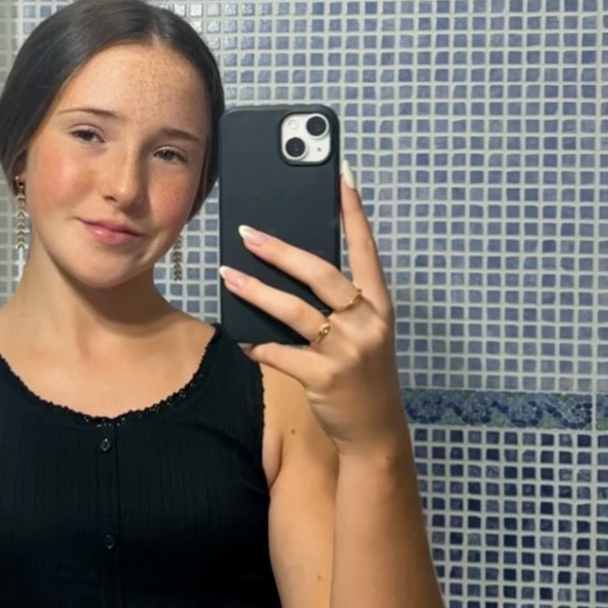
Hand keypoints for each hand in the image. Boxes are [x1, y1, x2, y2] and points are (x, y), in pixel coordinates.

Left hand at [219, 166, 406, 455]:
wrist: (375, 431)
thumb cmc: (363, 372)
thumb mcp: (364, 332)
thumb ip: (341, 302)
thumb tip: (292, 265)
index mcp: (379, 305)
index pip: (366, 250)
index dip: (354, 212)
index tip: (342, 176)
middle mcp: (368, 323)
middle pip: (321, 275)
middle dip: (281, 251)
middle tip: (248, 233)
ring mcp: (348, 351)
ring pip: (294, 311)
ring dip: (256, 291)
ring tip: (227, 275)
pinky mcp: (325, 378)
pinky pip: (281, 354)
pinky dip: (257, 345)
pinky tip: (238, 338)